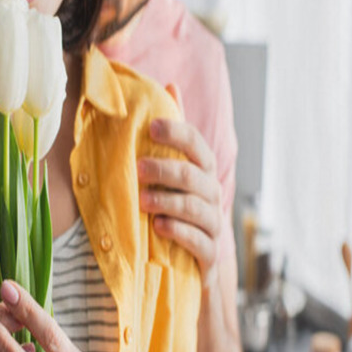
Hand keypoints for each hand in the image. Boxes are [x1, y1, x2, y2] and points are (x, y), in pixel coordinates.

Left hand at [137, 84, 222, 287]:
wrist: (191, 266)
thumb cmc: (177, 210)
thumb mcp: (174, 173)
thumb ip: (174, 136)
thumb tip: (172, 85)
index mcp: (203, 172)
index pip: (197, 146)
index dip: (177, 134)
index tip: (151, 127)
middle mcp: (212, 195)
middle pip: (195, 177)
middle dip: (167, 170)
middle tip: (137, 168)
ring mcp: (214, 226)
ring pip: (197, 208)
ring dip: (169, 201)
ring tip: (142, 201)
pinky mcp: (210, 255)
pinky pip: (199, 241)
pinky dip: (179, 232)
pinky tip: (158, 227)